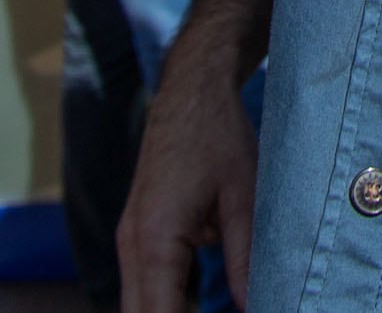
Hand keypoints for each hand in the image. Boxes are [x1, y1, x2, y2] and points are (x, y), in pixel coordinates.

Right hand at [117, 0, 270, 312]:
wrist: (191, 91)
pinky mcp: (137, 236)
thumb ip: (245, 259)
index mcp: (154, 238)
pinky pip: (143, 287)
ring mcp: (129, 241)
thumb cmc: (219, 137)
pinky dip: (165, 304)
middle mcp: (131, 244)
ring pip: (136, 305)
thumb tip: (252, 308)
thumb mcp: (244, 197)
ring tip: (209, 311)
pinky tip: (197, 309)